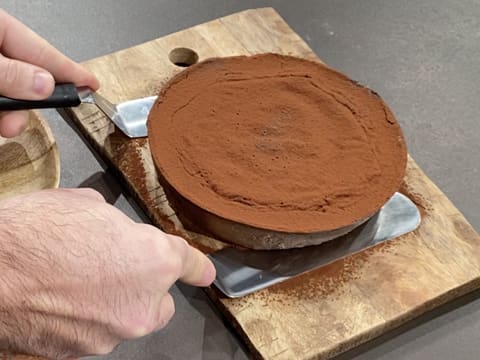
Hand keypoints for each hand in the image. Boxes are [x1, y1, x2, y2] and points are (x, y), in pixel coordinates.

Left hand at [0, 10, 98, 136]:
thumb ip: (11, 74)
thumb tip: (44, 85)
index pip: (44, 51)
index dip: (71, 71)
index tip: (92, 84)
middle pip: (26, 74)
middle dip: (30, 102)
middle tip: (28, 121)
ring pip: (10, 89)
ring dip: (10, 111)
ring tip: (6, 125)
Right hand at [0, 188, 215, 357]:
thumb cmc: (33, 233)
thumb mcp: (87, 206)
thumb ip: (119, 227)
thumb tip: (117, 235)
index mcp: (154, 260)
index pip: (189, 264)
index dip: (198, 267)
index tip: (205, 273)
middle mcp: (143, 302)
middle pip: (160, 298)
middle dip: (145, 285)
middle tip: (112, 267)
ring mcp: (114, 333)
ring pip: (129, 317)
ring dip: (113, 303)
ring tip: (75, 280)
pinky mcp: (84, 352)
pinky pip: (99, 331)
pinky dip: (89, 318)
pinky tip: (62, 299)